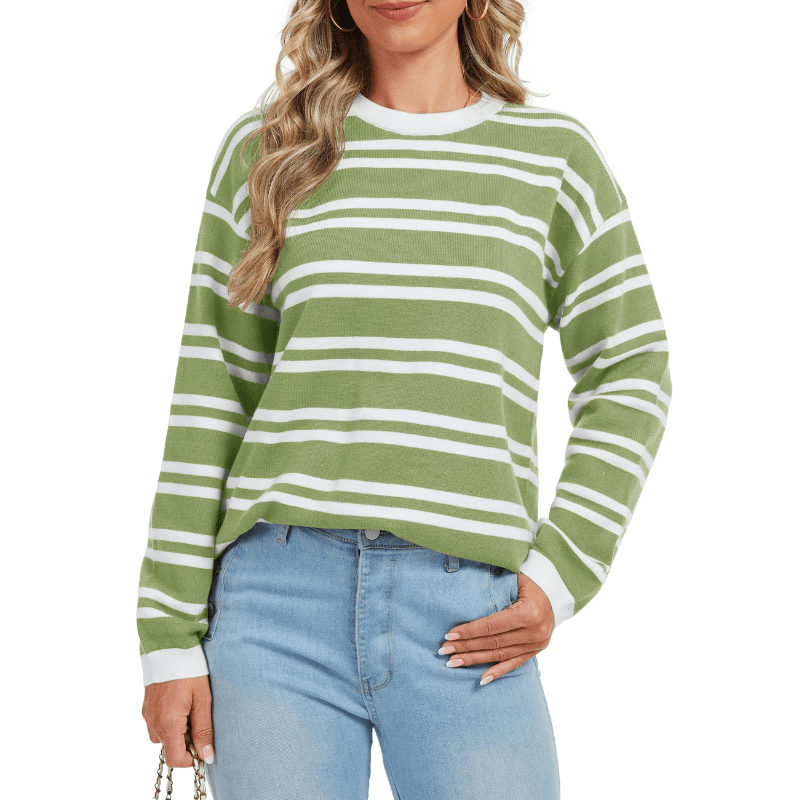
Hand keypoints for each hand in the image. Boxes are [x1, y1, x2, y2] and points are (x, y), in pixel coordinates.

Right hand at [142, 675, 214, 767]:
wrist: (170, 648)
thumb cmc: (190, 672)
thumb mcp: (203, 700)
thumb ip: (203, 730)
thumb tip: (207, 756)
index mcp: (168, 723)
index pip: (174, 759)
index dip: (190, 759)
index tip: (202, 747)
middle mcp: (154, 722)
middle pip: (169, 748)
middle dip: (185, 742)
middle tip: (197, 719)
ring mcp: (148, 715)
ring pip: (162, 737)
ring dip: (176, 732)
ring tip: (188, 710)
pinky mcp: (146, 708)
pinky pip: (156, 725)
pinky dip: (168, 722)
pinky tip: (179, 705)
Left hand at [439, 572, 554, 684]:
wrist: (556, 590)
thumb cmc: (530, 579)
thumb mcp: (514, 577)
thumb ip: (494, 585)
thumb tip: (464, 585)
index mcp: (529, 612)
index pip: (492, 626)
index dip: (469, 631)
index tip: (449, 635)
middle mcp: (535, 632)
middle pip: (493, 642)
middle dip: (466, 647)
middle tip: (444, 651)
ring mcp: (537, 644)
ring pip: (500, 655)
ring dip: (475, 660)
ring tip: (454, 663)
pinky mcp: (536, 650)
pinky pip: (515, 663)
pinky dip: (498, 671)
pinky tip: (482, 679)